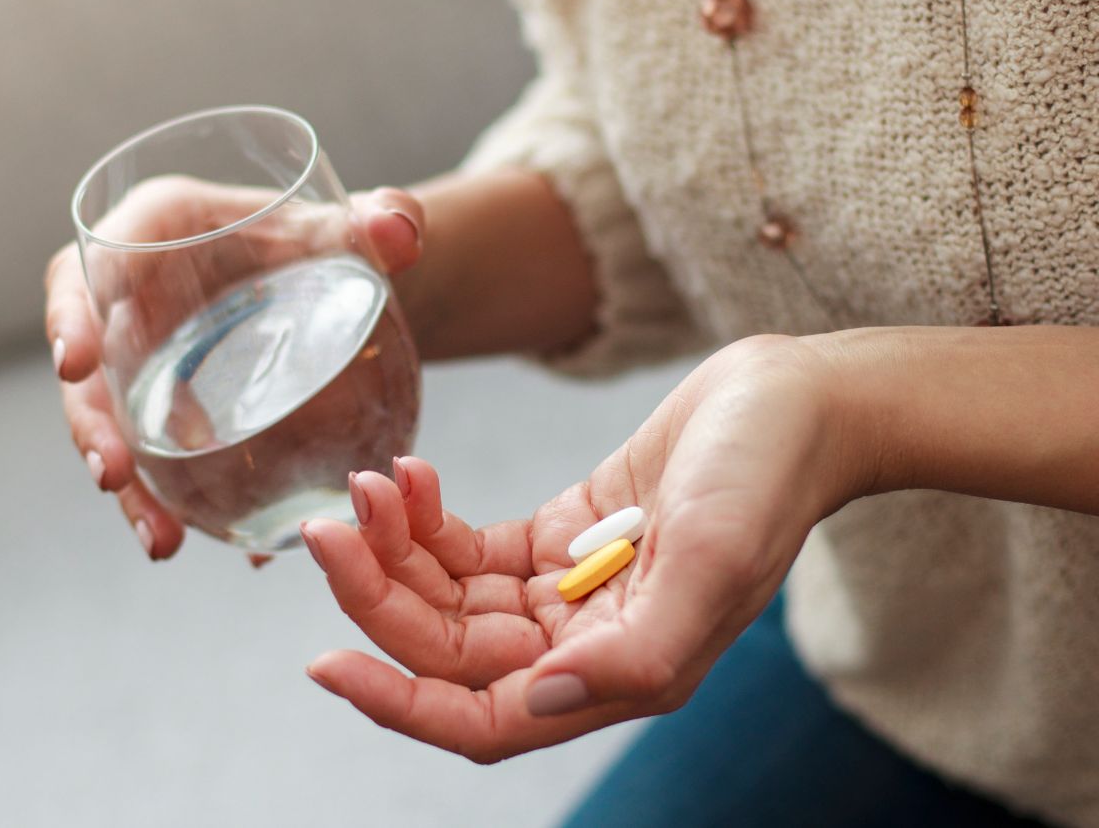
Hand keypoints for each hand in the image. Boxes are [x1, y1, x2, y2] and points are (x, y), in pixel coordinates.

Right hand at [44, 176, 423, 559]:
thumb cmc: (326, 240)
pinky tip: (210, 544)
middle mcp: (134, 298)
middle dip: (91, 421)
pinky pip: (159, 459)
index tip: (77, 364)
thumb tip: (400, 233)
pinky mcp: (171, 408)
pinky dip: (178, 504)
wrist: (334, 284)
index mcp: (160, 231)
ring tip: (161, 540)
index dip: (73, 313)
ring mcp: (147, 359)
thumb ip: (385, 219)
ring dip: (132, 487)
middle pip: (90, 361)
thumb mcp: (358, 228)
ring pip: (116, 425)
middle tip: (112, 473)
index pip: (99, 261)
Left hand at [303, 335, 861, 761]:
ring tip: (371, 481)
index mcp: (622, 671)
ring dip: (396, 545)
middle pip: (448, 648)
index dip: (400, 703)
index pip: (482, 718)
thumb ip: (635, 650)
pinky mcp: (559, 534)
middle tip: (331, 522)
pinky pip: (470, 546)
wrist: (792, 401)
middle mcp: (585, 643)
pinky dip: (429, 517)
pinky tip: (411, 475)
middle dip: (380, 591)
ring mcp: (567, 589)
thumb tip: (535, 699)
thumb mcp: (713, 560)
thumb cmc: (768, 477)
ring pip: (448, 595)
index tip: (326, 662)